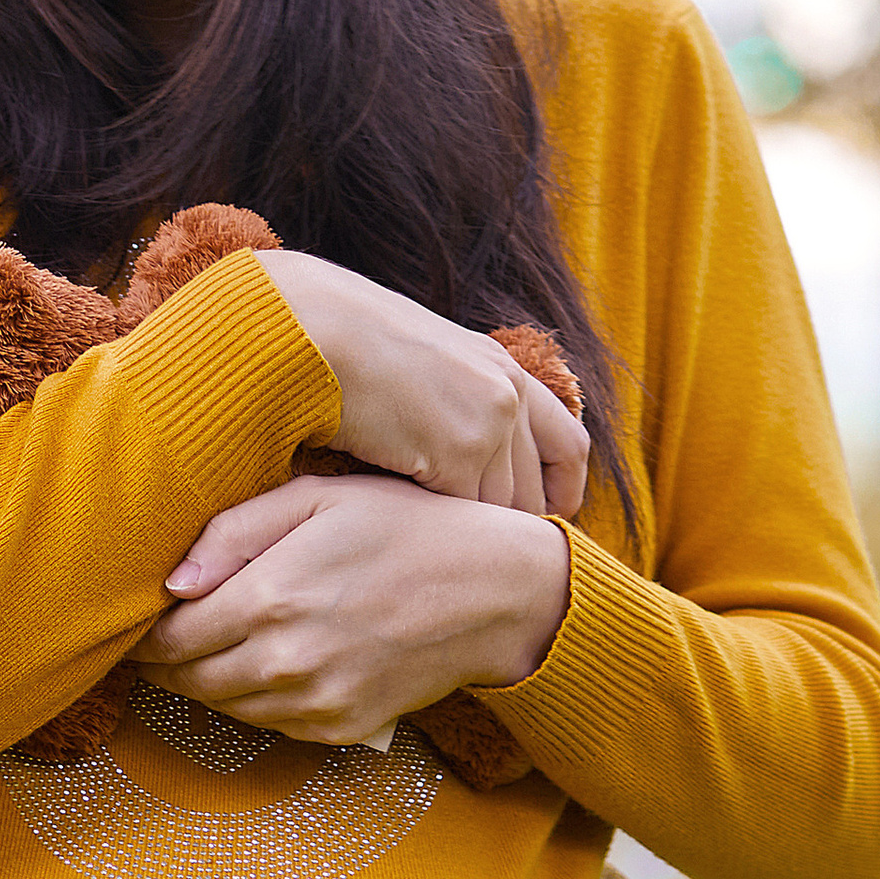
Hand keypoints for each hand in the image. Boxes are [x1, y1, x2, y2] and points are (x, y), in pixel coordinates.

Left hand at [142, 472, 571, 743]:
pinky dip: (251, 698)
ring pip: (220, 706)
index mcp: (270, 599)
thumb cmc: (405, 527)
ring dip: (203, 679)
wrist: (496, 592)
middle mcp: (285, 662)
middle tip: (159, 632)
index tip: (138, 612)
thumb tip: (170, 580)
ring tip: (209, 641)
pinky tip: (265, 661)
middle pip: (184, 679)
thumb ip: (235, 533)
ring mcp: (313, 703)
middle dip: (162, 659)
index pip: (167, 636)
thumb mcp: (319, 498)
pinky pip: (266, 723)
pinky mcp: (339, 728)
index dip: (143, 628)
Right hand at [252, 254, 587, 515]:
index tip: (544, 519)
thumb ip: (454, 400)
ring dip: (460, 529)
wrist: (310, 329)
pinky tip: (400, 526)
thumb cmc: (342, 347)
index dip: (562, 491)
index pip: (569, 445)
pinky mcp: (457, 453)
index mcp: (503, 369)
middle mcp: (508, 393)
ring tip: (427, 541)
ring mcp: (487, 423)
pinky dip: (430, 526)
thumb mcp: (421, 363)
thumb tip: (454, 450)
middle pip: (534, 493)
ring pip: (496, 511)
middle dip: (505, 525)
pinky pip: (459, 514)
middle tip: (470, 549)